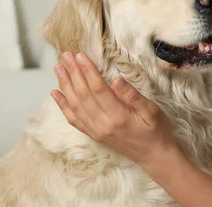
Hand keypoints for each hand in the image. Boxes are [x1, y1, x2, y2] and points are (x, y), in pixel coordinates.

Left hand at [50, 52, 175, 167]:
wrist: (154, 157)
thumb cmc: (156, 131)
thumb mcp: (152, 111)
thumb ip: (132, 96)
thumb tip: (116, 80)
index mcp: (118, 117)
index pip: (98, 89)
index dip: (88, 71)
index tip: (80, 55)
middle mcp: (102, 125)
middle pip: (83, 95)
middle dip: (73, 73)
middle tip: (66, 55)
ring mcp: (95, 131)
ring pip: (75, 105)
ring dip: (65, 85)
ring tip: (58, 68)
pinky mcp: (93, 135)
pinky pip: (73, 119)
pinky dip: (63, 105)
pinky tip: (56, 93)